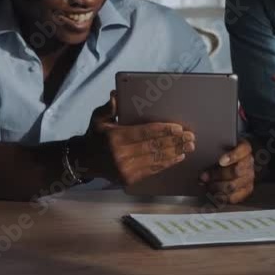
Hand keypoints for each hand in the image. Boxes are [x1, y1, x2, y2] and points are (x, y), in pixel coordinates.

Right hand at [76, 90, 196, 184]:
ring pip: (155, 159)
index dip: (162, 130)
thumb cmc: (94, 136)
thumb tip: (116, 94)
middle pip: (153, 146)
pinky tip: (178, 157)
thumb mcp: (98, 118)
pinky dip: (166, 163)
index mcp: (115, 138)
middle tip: (190, 136)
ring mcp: (125, 170)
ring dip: (175, 152)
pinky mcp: (129, 179)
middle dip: (174, 141)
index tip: (178, 127)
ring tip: (189, 146)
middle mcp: (120, 155)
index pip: (144, 133)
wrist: (84, 161)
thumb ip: (109, 107)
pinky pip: (152, 170)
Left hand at [199, 139, 254, 203]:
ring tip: (207, 184)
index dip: (233, 156)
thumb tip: (202, 159)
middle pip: (236, 171)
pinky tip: (214, 193)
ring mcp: (249, 177)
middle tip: (204, 176)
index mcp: (245, 149)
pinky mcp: (246, 190)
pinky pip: (234, 197)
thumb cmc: (222, 153)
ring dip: (217, 187)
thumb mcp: (220, 146)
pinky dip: (221, 197)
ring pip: (233, 185)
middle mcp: (249, 163)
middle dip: (217, 175)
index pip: (243, 151)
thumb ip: (214, 150)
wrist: (231, 162)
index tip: (221, 161)